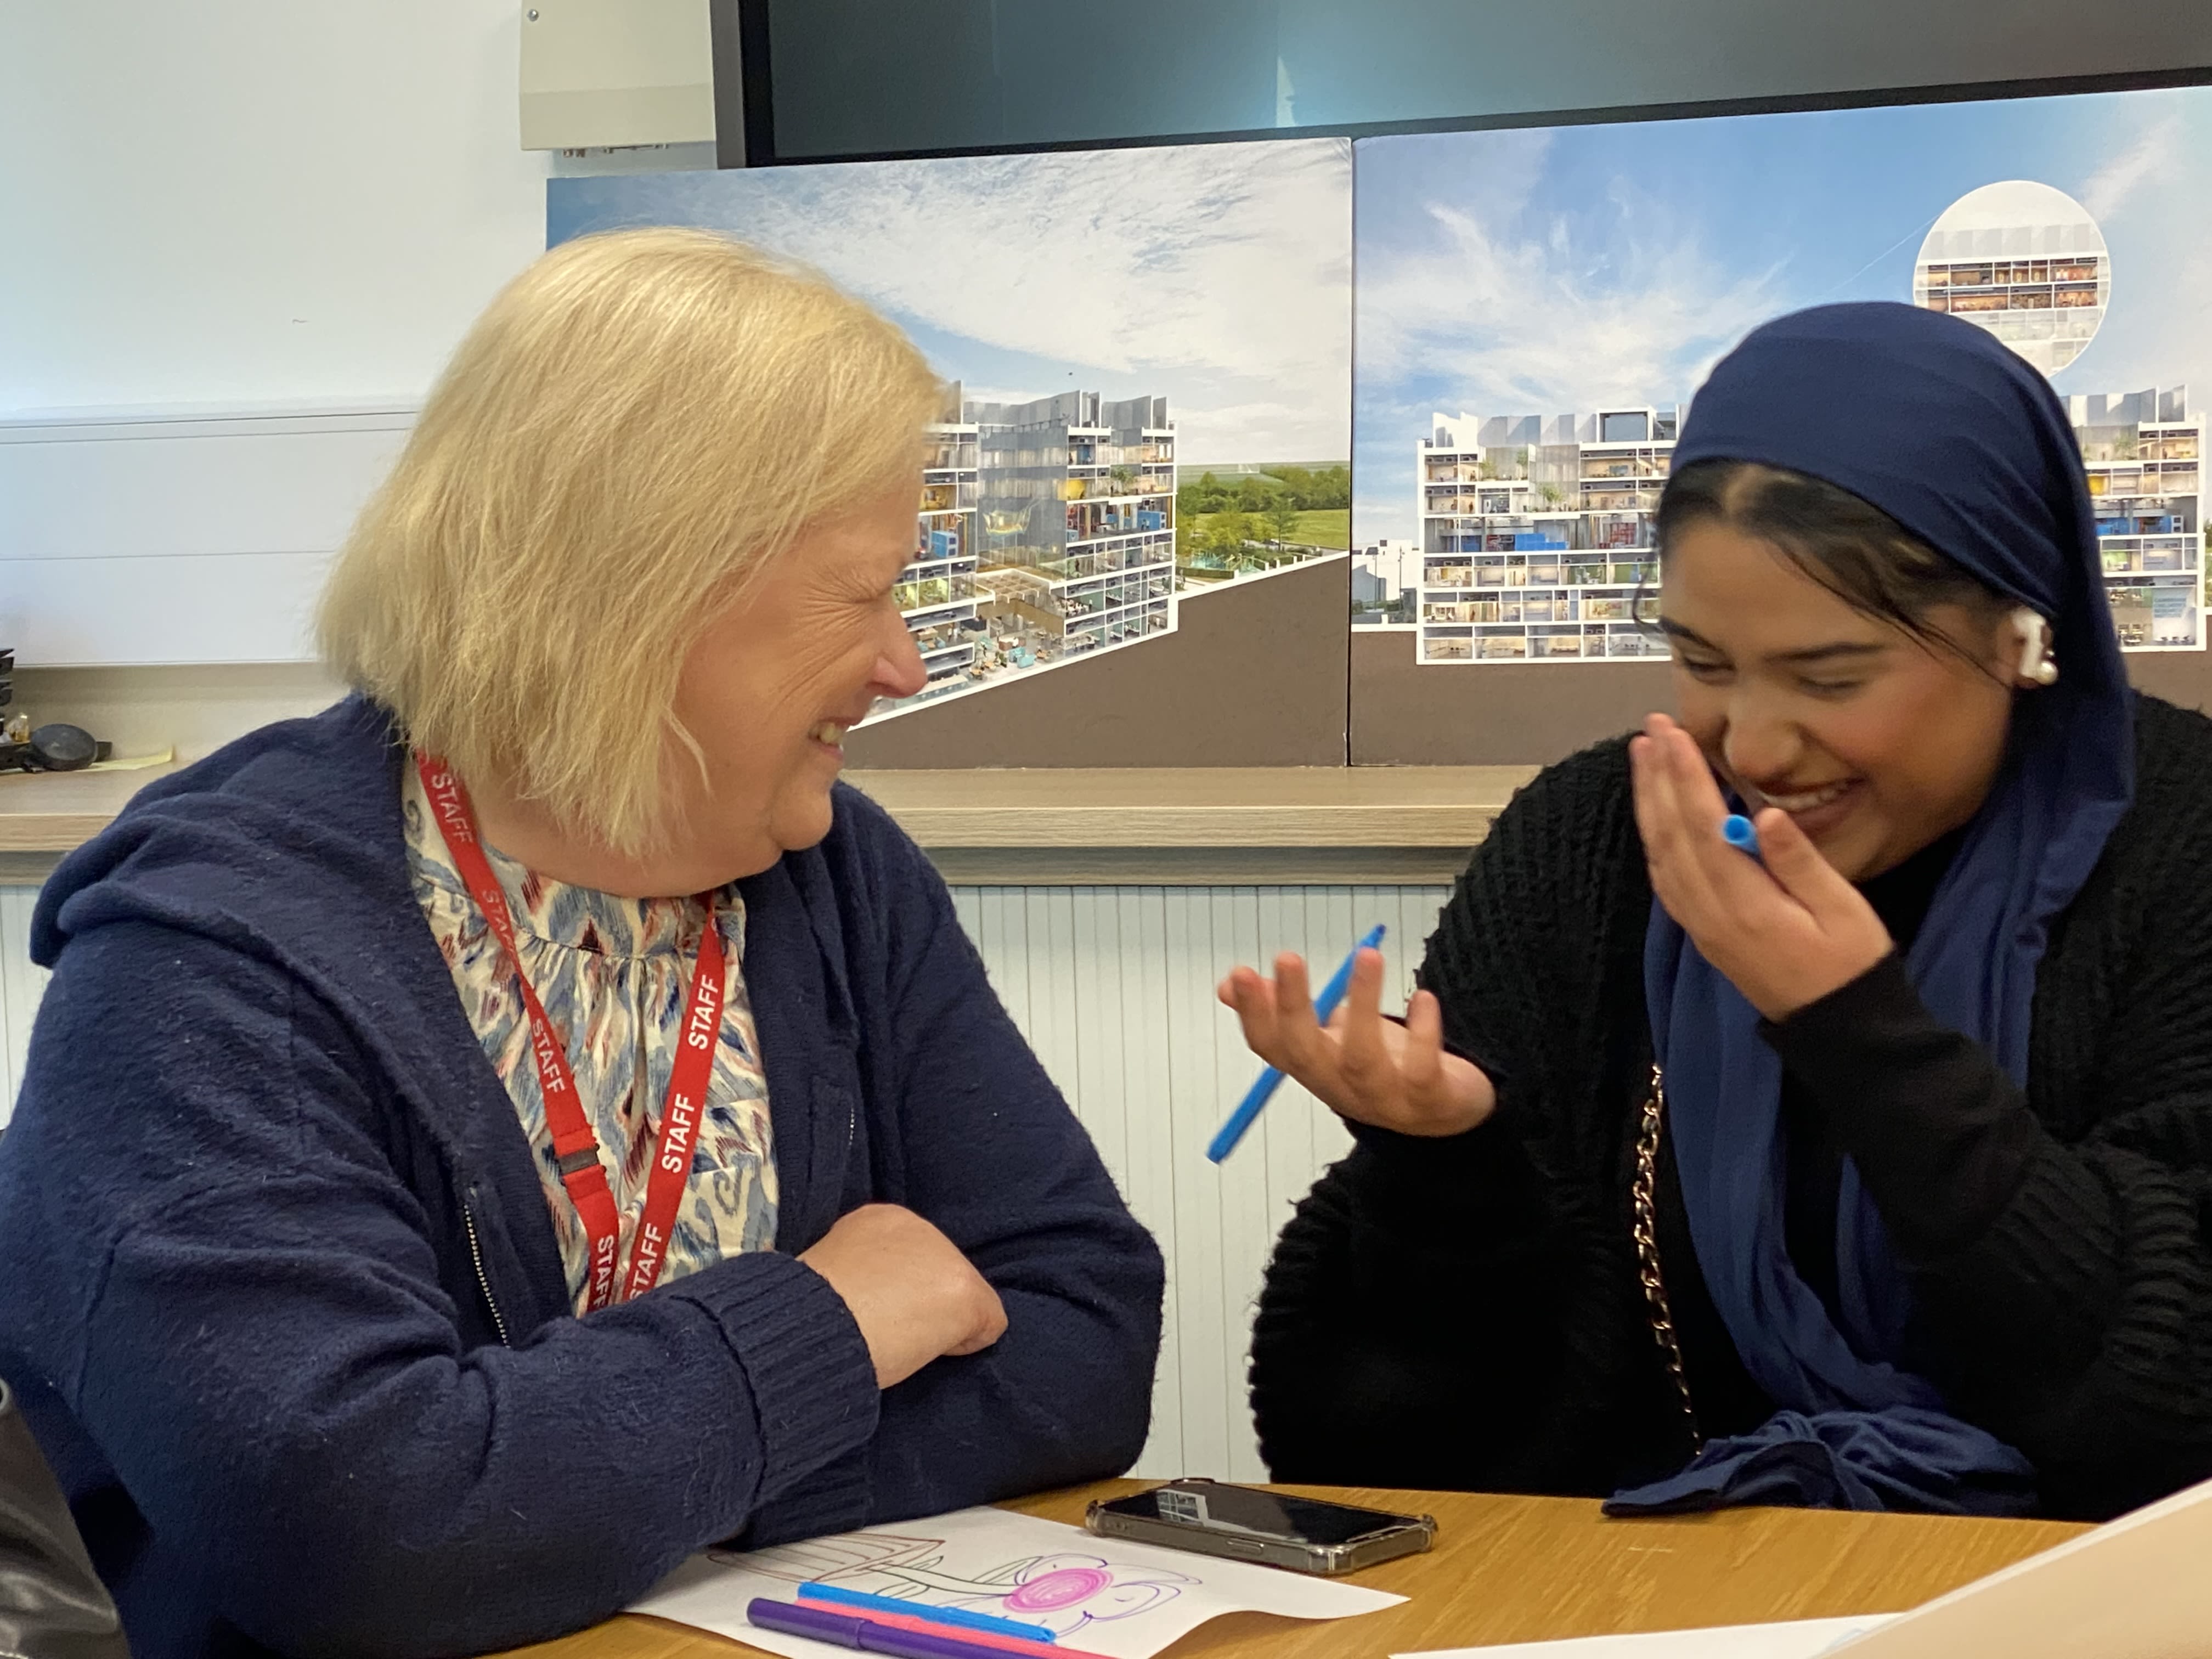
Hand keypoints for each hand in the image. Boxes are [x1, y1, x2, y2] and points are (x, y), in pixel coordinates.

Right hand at [799, 1204, 1006, 1388]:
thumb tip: (861, 1301)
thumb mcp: (827, 1277)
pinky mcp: (968, 1295)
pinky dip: (964, 1345)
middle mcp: (918, 1228)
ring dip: (938, 1323)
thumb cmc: (806, 1310)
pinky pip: (984, 1326)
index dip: (892, 1289)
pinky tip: (927, 1351)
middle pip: (934, 1274)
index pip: (903, 1256)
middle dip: (919, 1302)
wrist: (817, 1324)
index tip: (872, 1311)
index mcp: (878, 1220)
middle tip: (888, 1331)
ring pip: (958, 1299)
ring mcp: (948, 1259)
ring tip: (904, 1344)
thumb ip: (854, 1276)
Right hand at [1217, 947, 1495, 1136]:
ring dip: (1362, 1005)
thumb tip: (1230, 984)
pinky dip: (1422, 1033)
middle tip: (1285, 958)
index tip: (1241, 972)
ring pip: (1361, 1058)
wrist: (1447, 1111)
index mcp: (1314, 1068)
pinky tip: (1423, 999)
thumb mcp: (1330, 1035)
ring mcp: (1383, 1098)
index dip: (1254, 1014)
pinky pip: (1420, 1069)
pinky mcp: (1427, 1099)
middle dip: (1291, 1007)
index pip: (1271, 1047)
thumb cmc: (1385, 1064)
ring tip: (1367, 955)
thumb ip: (1285, 1010)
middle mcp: (1341, 1088)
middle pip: (1306, 1054)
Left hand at [1630, 712, 1892, 1020]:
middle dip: (1658, 778)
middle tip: (1650, 729)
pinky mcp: (1702, 932)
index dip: (1684, 777)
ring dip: (1649, 803)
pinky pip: (1666, 878)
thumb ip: (1799, 862)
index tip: (1672, 734)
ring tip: (1643, 758)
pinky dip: (1655, 838)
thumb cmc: (1851, 964)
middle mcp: (1709, 914)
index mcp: (1744, 904)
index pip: (1702, 828)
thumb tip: (1764, 813)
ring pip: (1661, 855)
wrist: (1837, 1028)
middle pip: (1671, 836)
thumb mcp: (1842, 910)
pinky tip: (1655, 813)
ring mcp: (1700, 926)